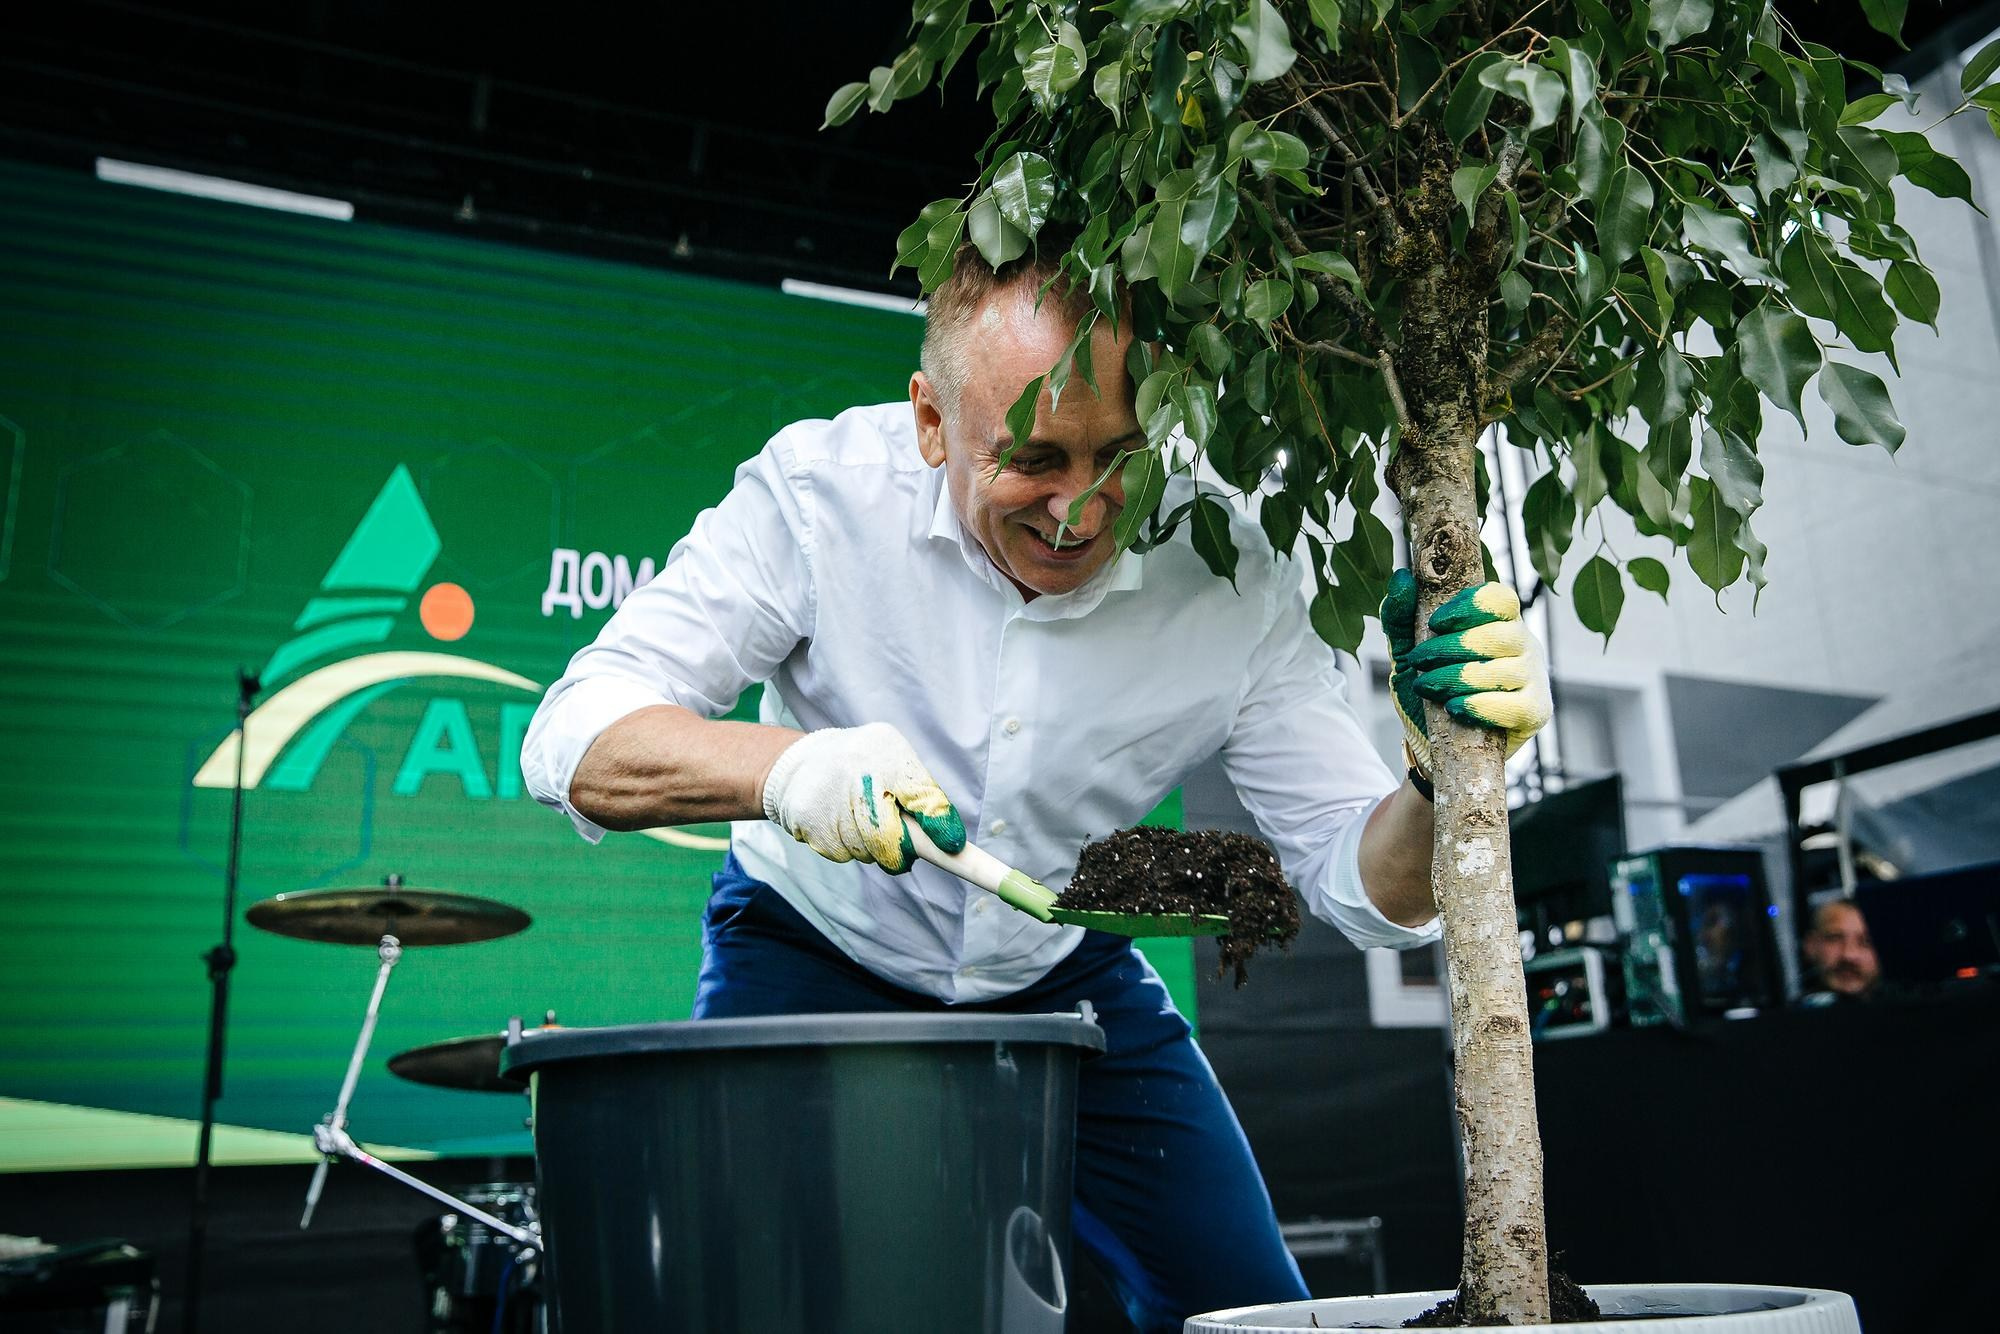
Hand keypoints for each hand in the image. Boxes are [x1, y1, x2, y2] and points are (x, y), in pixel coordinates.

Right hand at [759, 723, 966, 873]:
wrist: (802, 764)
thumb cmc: (863, 763)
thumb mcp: (895, 758)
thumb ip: (921, 792)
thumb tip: (947, 837)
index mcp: (886, 754)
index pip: (919, 794)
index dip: (937, 823)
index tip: (951, 844)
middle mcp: (856, 778)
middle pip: (892, 841)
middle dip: (903, 850)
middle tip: (902, 845)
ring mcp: (831, 806)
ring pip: (870, 854)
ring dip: (874, 847)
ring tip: (860, 817)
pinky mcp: (812, 830)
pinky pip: (845, 856)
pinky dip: (849, 846)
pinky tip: (840, 822)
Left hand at [1381, 570, 1551, 775]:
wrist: (1434, 740)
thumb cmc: (1428, 685)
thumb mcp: (1407, 650)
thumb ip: (1401, 616)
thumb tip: (1401, 578)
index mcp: (1500, 621)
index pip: (1501, 599)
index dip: (1469, 607)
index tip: (1435, 623)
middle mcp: (1524, 644)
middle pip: (1500, 635)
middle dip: (1451, 648)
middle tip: (1418, 662)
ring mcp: (1534, 678)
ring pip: (1504, 670)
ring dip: (1457, 678)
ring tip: (1427, 687)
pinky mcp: (1535, 711)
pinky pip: (1515, 705)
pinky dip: (1480, 706)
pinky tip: (1454, 708)